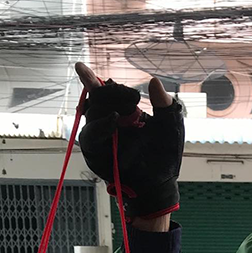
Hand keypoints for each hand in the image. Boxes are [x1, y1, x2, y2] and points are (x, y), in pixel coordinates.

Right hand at [75, 62, 184, 219]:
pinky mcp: (95, 153)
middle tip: (133, 98)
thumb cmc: (165, 156)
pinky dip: (100, 127)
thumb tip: (153, 80)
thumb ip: (164, 104)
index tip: (81, 67)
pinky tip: (113, 122)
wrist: (159, 184)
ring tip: (125, 113)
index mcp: (123, 111)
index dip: (91, 79)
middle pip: (96, 97)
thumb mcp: (170, 126)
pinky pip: (90, 136)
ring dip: (106, 107)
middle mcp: (108, 121)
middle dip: (111, 92)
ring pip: (91, 113)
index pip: (104, 92)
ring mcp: (100, 137)